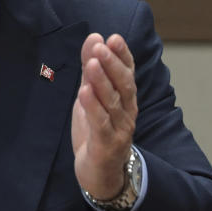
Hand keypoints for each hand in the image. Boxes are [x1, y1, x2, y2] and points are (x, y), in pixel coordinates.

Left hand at [71, 33, 137, 200]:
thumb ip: (91, 68)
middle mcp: (127, 111)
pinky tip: (84, 92)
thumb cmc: (97, 130)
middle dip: (113, 64)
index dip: (123, 55)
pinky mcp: (107, 145)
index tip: (114, 38)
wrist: (100, 173)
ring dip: (102, 81)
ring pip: (113, 102)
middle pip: (124, 84)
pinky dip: (93, 107)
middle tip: (101, 47)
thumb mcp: (91, 94)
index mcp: (125, 98)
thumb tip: (94, 37)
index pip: (128, 72)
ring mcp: (119, 129)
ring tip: (92, 63)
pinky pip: (101, 123)